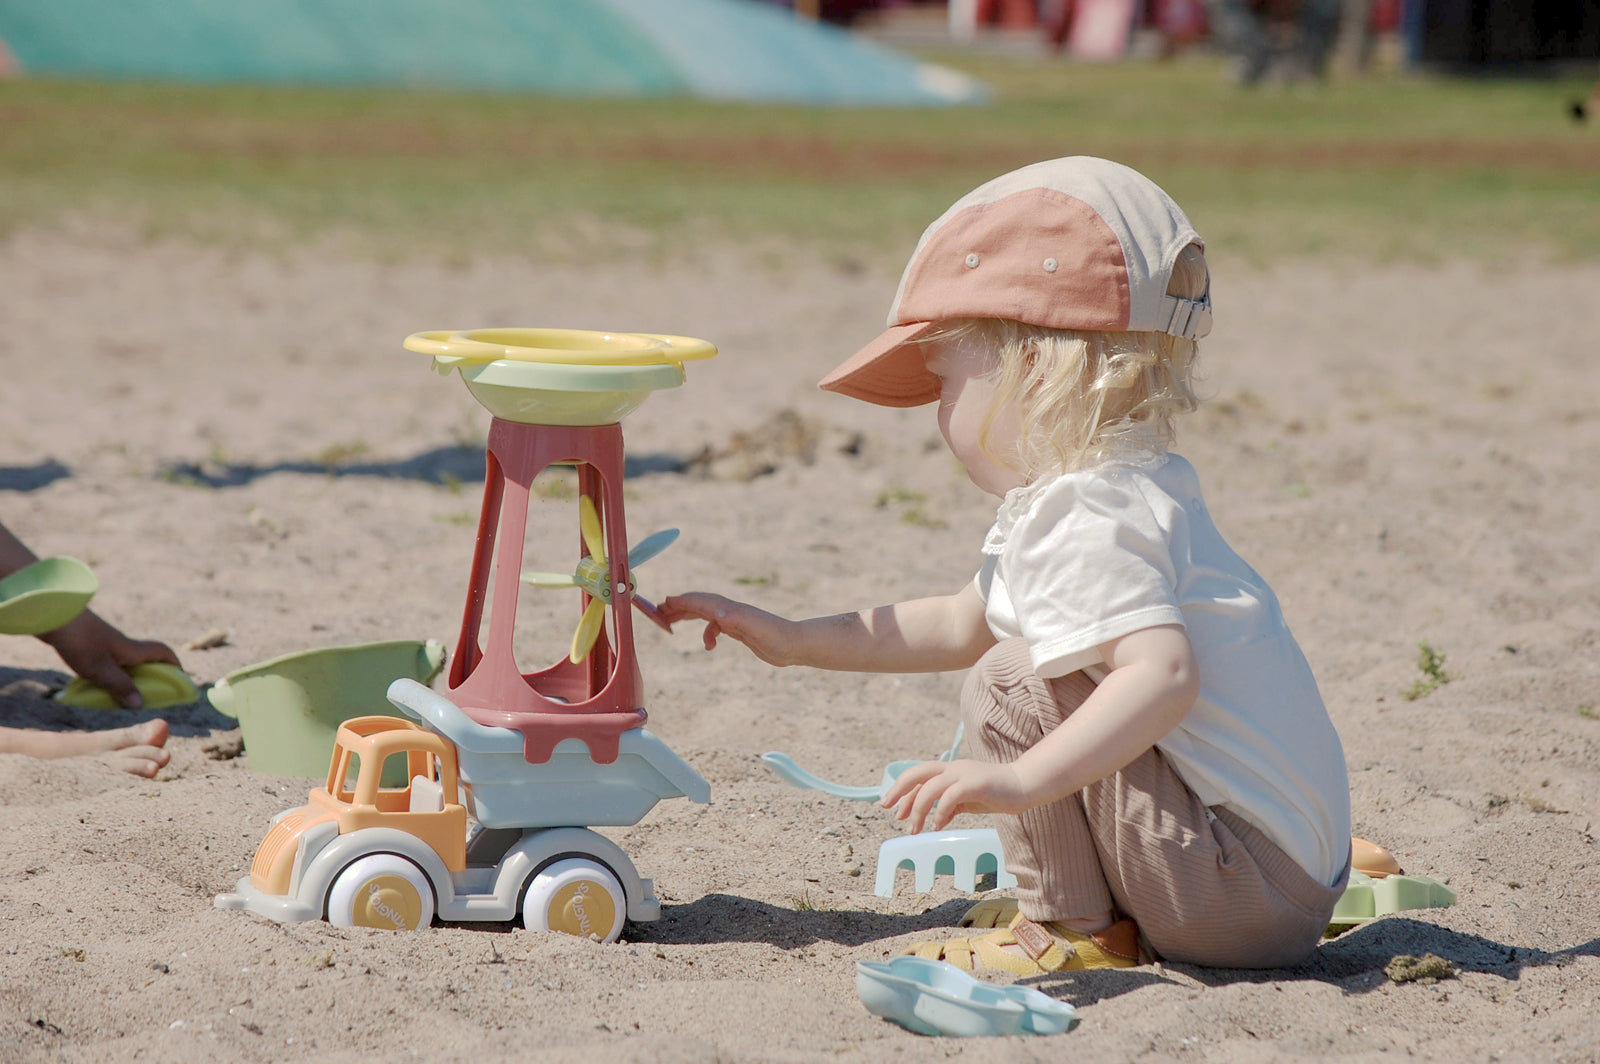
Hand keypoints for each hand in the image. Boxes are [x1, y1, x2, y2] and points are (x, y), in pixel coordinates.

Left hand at [40, 610, 180, 708]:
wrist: (54, 616)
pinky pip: (108, 662)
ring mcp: (107, 644)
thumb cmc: (81, 642)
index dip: (175, 665)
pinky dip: (110, 674)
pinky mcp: (91, 645)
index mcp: (133, 650)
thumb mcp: (101, 669)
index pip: (163, 653)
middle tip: (149, 695)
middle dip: (151, 676)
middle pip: (146, 660)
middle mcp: (124, 646)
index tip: (179, 680)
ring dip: (128, 677)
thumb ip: (120, 686)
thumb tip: (140, 703)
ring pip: (125, 662)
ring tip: (120, 696)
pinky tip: (96, 685)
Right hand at [658, 592, 800, 666]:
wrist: (795, 645)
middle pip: (699, 604)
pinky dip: (707, 633)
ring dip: (687, 616)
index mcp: (730, 609)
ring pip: (705, 613)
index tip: (662, 603)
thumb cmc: (776, 636)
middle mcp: (731, 611)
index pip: (701, 601)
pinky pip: (716, 626)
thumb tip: (714, 612)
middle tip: (657, 612)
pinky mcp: (740, 630)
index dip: (681, 602)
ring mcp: (735, 619)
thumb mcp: (753, 628)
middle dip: (678, 606)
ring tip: (670, 623)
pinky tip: (709, 646)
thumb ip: (734, 619)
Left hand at [880, 758, 1030, 832]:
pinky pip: (949, 797)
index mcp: (950, 769)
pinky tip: (938, 826)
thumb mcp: (969, 799)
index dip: (902, 791)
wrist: (1025, 786)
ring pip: (930, 787)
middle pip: (917, 773)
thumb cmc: (997, 792)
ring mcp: (964, 774)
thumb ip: (951, 805)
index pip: (918, 775)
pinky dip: (939, 812)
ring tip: (916, 828)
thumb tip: (936, 819)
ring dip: (918, 809)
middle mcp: (953, 768)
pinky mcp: (975, 784)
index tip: (893, 809)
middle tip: (888, 809)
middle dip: (899, 791)